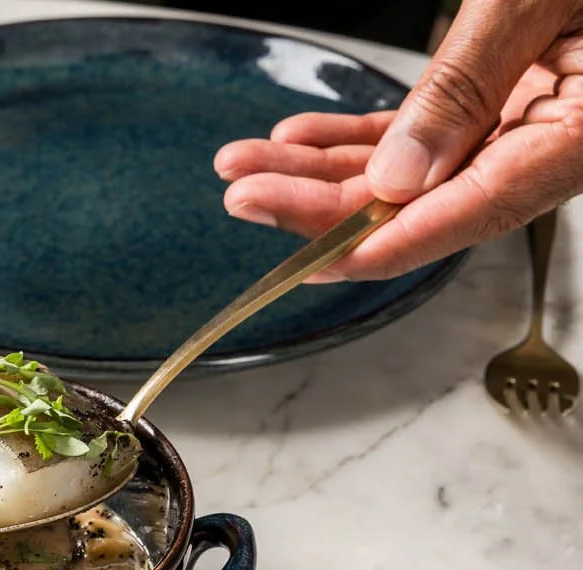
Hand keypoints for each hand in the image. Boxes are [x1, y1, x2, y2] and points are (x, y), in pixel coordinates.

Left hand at [214, 0, 582, 280]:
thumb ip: (471, 83)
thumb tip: (401, 178)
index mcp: (582, 133)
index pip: (470, 214)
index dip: (383, 245)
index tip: (309, 261)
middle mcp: (550, 138)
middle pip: (422, 200)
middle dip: (323, 204)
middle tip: (244, 195)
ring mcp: (523, 117)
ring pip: (407, 167)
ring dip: (320, 169)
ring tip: (245, 164)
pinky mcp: (502, 90)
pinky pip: (419, 130)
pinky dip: (355, 135)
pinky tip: (298, 136)